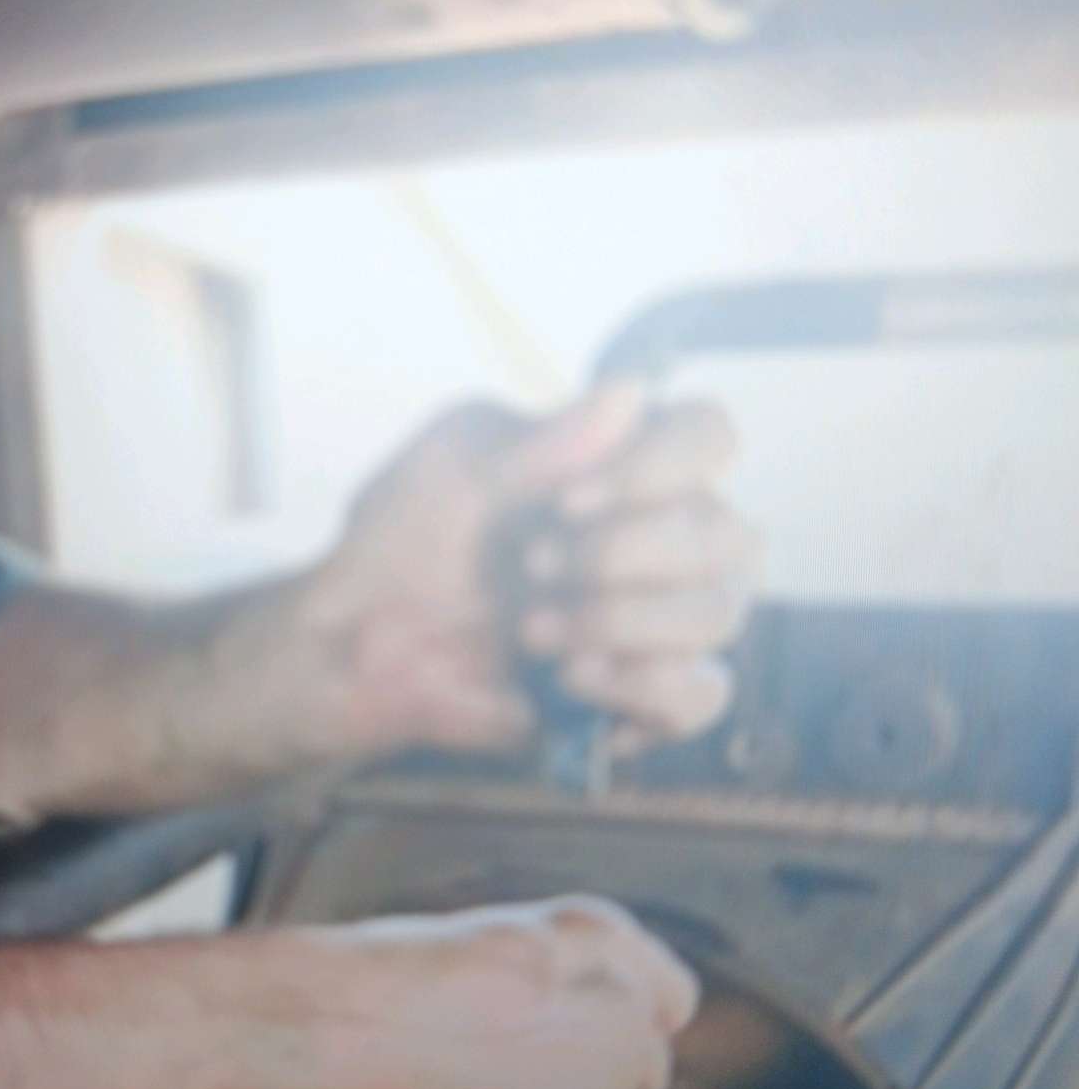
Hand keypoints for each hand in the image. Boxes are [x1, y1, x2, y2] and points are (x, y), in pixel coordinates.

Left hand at [298, 385, 757, 760]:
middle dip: (625, 557)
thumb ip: (539, 444)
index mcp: (616, 461)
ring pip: (720, 613)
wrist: (358, 650)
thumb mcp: (448, 474)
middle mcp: (655, 533)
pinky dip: (644, 692)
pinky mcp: (638, 692)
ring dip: (623, 624)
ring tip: (533, 633)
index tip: (569, 501)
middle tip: (534, 568)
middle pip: (730, 533)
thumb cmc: (398, 543)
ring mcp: (655, 615)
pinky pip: (702, 696)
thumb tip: (631, 393)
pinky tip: (573, 683)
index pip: (709, 437)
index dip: (661, 469)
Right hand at [312, 894, 697, 1088]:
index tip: (643, 1049)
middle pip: (648, 1071)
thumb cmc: (401, 975)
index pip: (672, 993)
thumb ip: (547, 980)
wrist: (364, 1021)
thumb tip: (545, 1029)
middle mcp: (626, 1005)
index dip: (651, 1025)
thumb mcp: (498, 942)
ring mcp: (610, 1079)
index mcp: (605, 938)